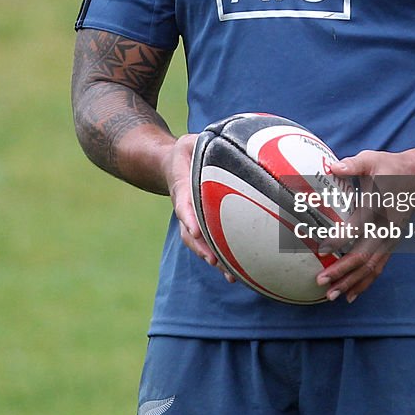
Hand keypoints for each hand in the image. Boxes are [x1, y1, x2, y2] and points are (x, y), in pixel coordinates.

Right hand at [166, 134, 235, 282]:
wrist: (171, 166)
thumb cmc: (186, 152)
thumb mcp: (189, 141)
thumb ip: (200, 141)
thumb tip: (226, 137)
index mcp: (181, 188)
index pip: (183, 203)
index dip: (188, 217)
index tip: (194, 229)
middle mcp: (186, 208)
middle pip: (191, 233)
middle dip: (202, 248)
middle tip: (214, 261)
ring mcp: (193, 220)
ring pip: (201, 244)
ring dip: (215, 260)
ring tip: (231, 277)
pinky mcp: (204, 225)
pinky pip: (213, 243)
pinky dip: (225, 257)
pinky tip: (243, 271)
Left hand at [315, 148, 414, 303]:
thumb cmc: (391, 168)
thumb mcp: (372, 160)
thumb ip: (352, 165)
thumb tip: (332, 167)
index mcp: (379, 208)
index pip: (358, 228)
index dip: (340, 239)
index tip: (322, 248)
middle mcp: (386, 228)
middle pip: (364, 256)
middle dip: (342, 271)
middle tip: (321, 280)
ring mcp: (391, 239)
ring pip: (371, 267)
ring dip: (351, 282)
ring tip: (331, 295)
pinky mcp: (392, 244)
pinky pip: (378, 268)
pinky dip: (364, 283)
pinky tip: (350, 295)